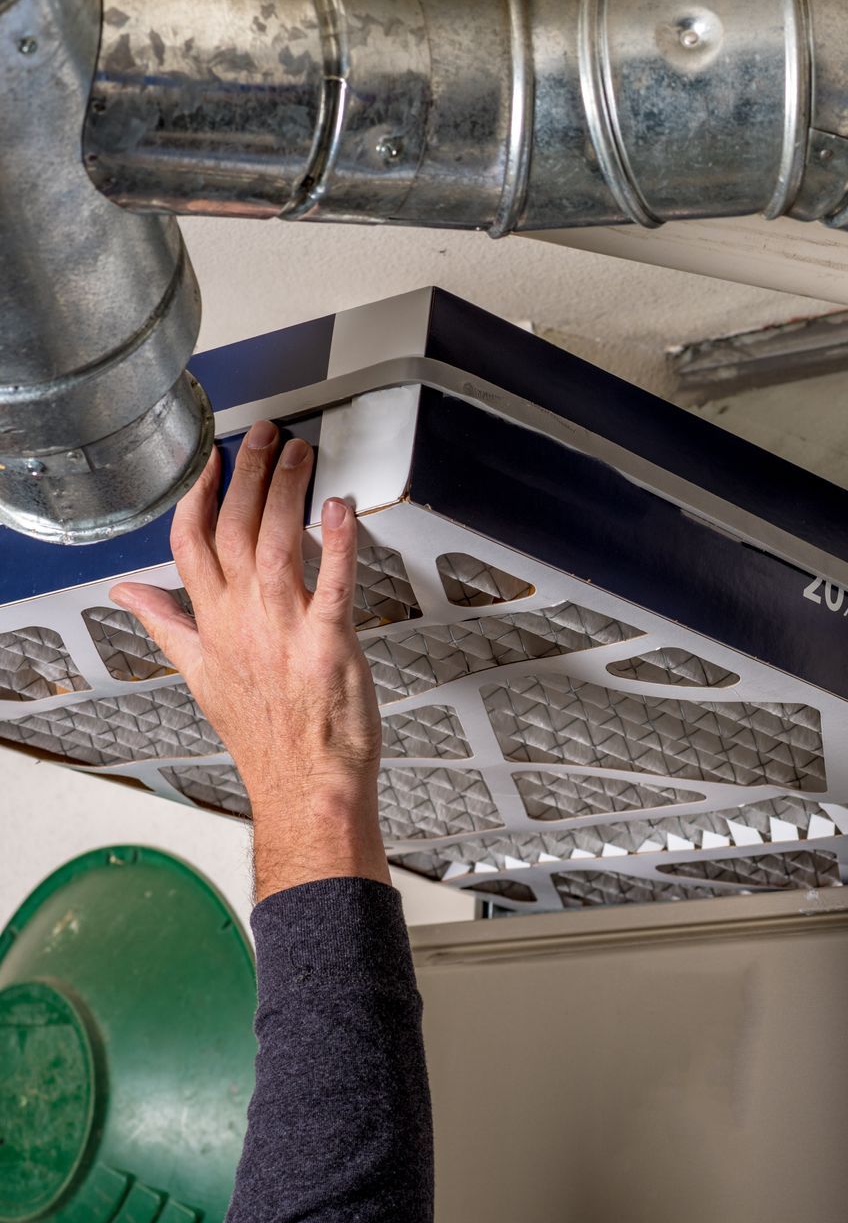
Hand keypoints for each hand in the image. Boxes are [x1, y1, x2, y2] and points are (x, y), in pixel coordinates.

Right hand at [111, 419, 389, 899]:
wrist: (304, 787)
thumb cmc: (266, 736)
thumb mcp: (200, 677)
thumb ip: (166, 625)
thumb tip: (128, 595)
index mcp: (211, 626)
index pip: (190, 545)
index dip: (199, 496)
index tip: (210, 459)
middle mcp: (243, 622)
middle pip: (232, 531)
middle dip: (247, 475)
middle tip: (265, 434)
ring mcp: (284, 631)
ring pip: (275, 544)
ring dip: (287, 492)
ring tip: (299, 453)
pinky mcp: (328, 645)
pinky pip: (333, 583)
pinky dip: (338, 543)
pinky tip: (343, 507)